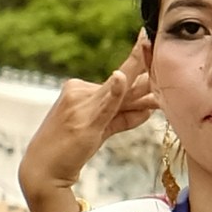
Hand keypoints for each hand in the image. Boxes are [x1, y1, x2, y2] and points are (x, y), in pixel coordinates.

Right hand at [20, 45, 158, 211]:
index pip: (117, 79)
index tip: (150, 40)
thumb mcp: (99, 130)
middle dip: (148, 80)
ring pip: (121, 94)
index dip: (139, 64)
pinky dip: (114, 92)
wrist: (43, 171)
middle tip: (168, 60)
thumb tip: (148, 110)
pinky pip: (104, 106)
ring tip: (164, 78)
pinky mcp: (84, 122)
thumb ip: (123, 118)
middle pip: (122, 85)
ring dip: (146, 91)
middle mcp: (79, 91)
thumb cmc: (68, 151)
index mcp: (79, 88)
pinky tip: (120, 78)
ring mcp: (81, 105)